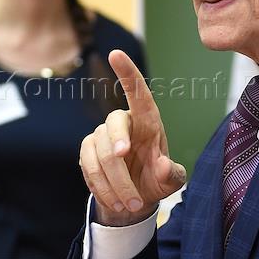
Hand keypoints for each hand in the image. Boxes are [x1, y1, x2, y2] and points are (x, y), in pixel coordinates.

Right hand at [79, 50, 185, 225]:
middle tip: (129, 174)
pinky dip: (103, 189)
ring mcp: (101, 136)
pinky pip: (89, 167)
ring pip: (101, 153)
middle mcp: (123, 123)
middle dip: (118, 150)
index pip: (137, 92)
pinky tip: (116, 202)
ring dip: (116, 184)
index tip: (116, 53)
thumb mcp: (171, 181)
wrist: (134, 199)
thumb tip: (163, 165)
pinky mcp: (87, 152)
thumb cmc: (156, 180)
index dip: (127, 73)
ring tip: (131, 204)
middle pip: (114, 125)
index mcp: (147, 120)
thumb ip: (171, 174)